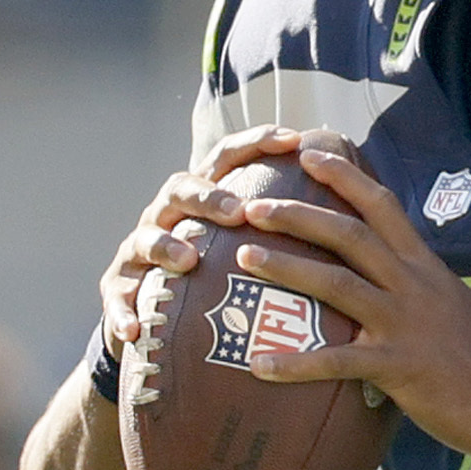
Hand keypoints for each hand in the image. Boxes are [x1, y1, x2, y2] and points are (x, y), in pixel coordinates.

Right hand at [99, 125, 305, 357]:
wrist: (155, 321)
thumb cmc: (213, 278)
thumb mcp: (240, 247)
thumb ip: (280, 229)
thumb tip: (354, 214)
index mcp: (201, 199)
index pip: (226, 158)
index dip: (256, 144)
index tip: (292, 139)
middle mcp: (165, 215)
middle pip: (180, 189)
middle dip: (208, 196)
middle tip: (237, 210)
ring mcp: (137, 252)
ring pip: (145, 239)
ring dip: (165, 246)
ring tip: (187, 261)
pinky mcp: (117, 290)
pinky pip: (116, 299)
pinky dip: (122, 313)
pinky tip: (135, 330)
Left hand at [234, 148, 470, 459]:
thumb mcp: (451, 302)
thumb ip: (414, 283)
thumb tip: (382, 272)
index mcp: (424, 265)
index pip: (382, 206)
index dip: (345, 177)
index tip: (309, 153)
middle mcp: (413, 284)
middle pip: (350, 235)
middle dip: (299, 215)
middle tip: (254, 206)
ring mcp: (405, 323)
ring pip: (338, 285)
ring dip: (288, 268)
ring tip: (244, 258)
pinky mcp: (398, 367)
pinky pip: (337, 361)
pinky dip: (295, 363)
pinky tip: (259, 365)